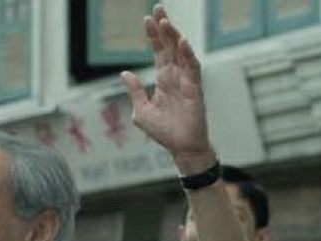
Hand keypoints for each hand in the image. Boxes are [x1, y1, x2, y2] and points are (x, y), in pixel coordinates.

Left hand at [121, 4, 214, 173]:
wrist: (181, 148)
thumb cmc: (164, 131)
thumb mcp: (141, 111)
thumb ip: (135, 91)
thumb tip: (125, 73)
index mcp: (163, 78)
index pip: (158, 51)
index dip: (154, 34)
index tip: (148, 18)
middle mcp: (175, 76)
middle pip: (169, 46)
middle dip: (164, 27)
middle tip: (158, 7)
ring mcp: (186, 81)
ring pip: (180, 53)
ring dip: (174, 36)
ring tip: (166, 21)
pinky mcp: (195, 89)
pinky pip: (192, 68)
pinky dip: (187, 54)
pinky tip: (181, 41)